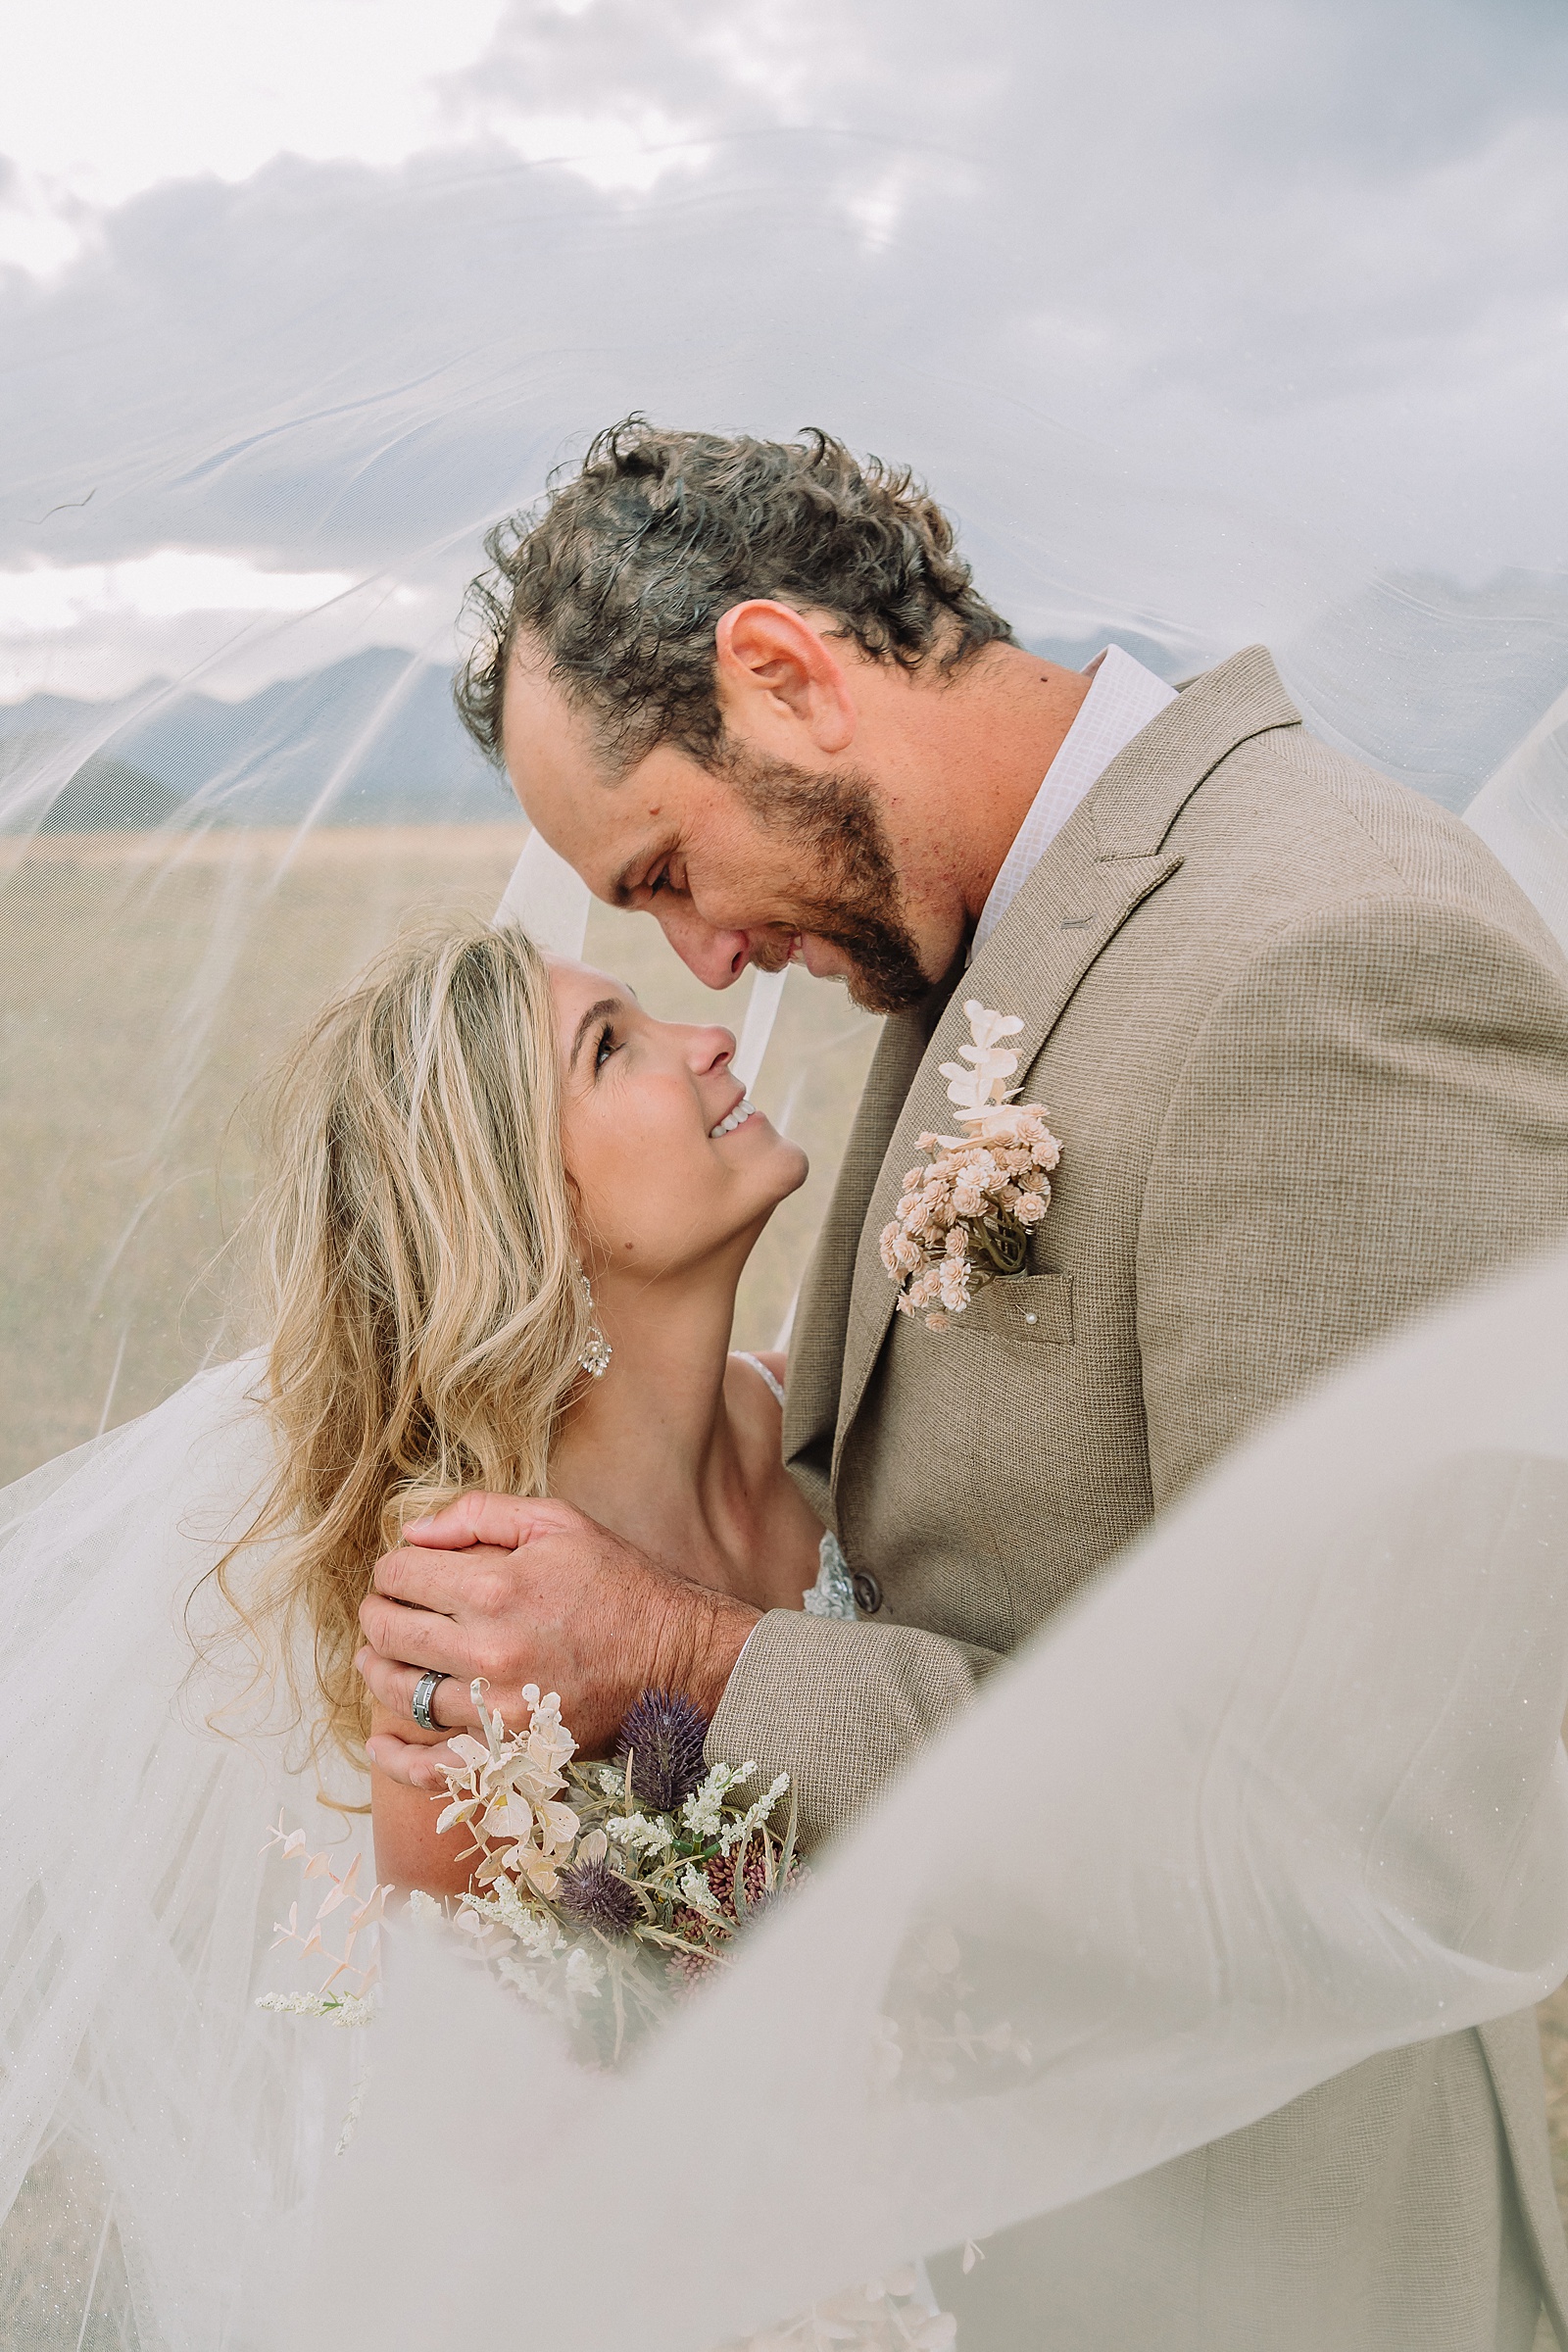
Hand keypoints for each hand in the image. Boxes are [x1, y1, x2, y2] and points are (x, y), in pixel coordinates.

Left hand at [356, 1492, 759, 1784]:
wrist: (677, 1660)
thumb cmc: (619, 1585)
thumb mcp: (559, 1524)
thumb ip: (481, 1513)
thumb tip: (413, 1531)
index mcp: (495, 1588)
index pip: (400, 1576)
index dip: (391, 1568)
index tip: (402, 1571)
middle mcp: (488, 1651)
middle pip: (390, 1632)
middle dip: (377, 1613)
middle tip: (386, 1609)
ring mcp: (496, 1709)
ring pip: (400, 1693)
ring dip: (378, 1670)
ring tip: (379, 1657)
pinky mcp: (510, 1752)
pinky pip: (432, 1768)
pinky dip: (395, 1759)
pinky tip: (380, 1742)